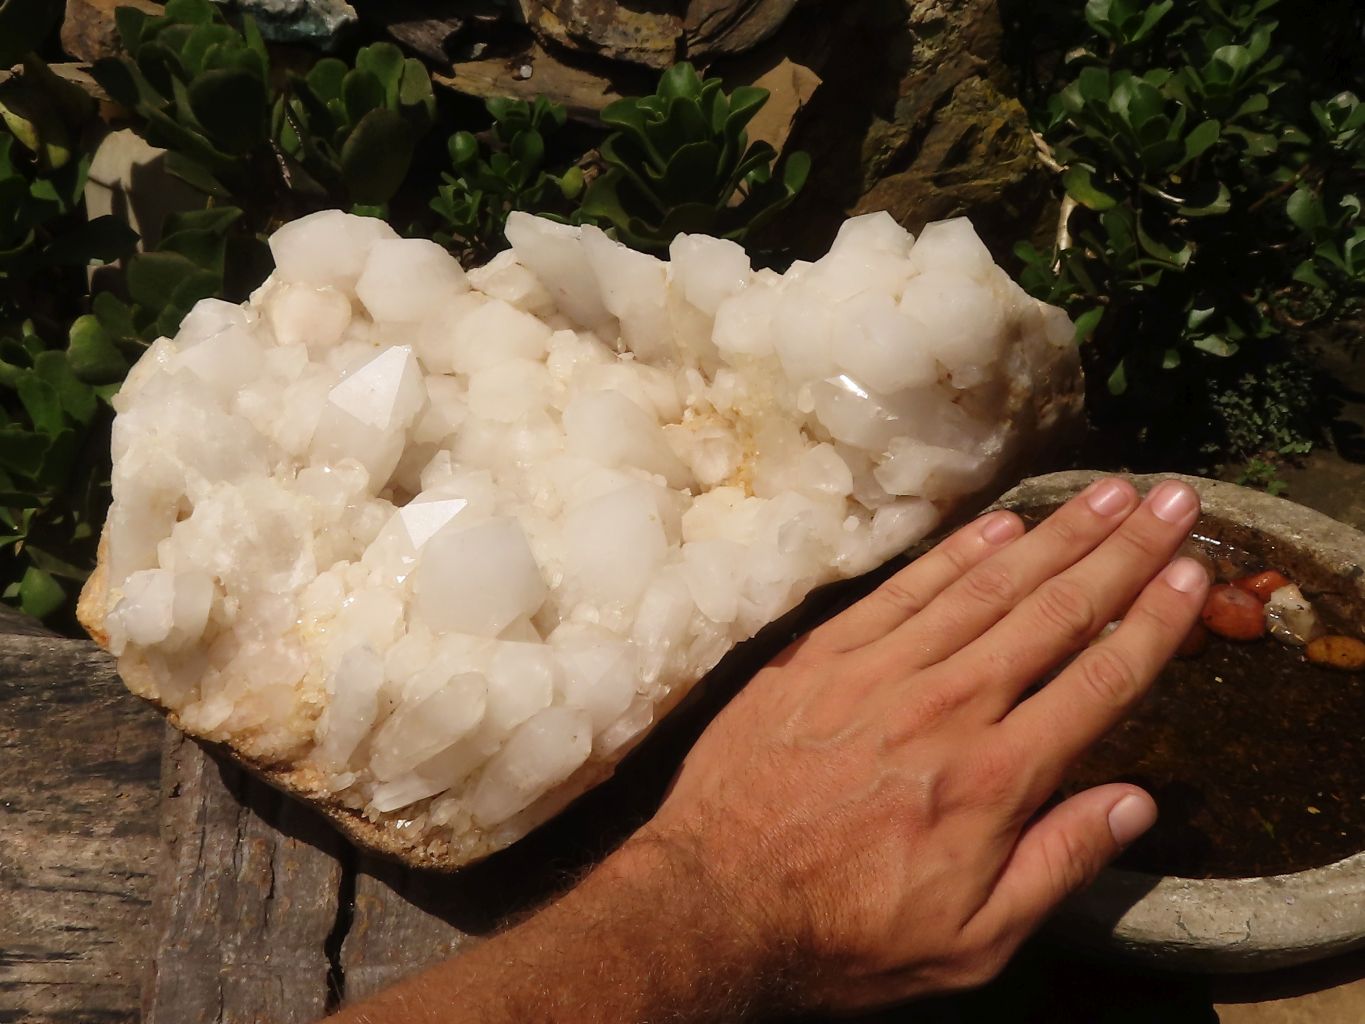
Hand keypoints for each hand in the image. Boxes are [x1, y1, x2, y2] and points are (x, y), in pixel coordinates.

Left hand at [639, 477, 1207, 1012]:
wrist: (713, 903)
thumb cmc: (846, 935)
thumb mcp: (971, 942)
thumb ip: (1057, 865)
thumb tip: (1136, 802)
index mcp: (993, 780)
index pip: (1097, 684)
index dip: (1154, 624)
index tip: (1194, 575)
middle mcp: (945, 708)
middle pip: (1053, 614)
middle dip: (1122, 553)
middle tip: (1170, 502)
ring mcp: (878, 673)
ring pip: (984, 588)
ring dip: (1052, 535)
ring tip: (1107, 494)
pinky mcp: (821, 656)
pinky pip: (902, 590)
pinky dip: (955, 553)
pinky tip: (1000, 523)